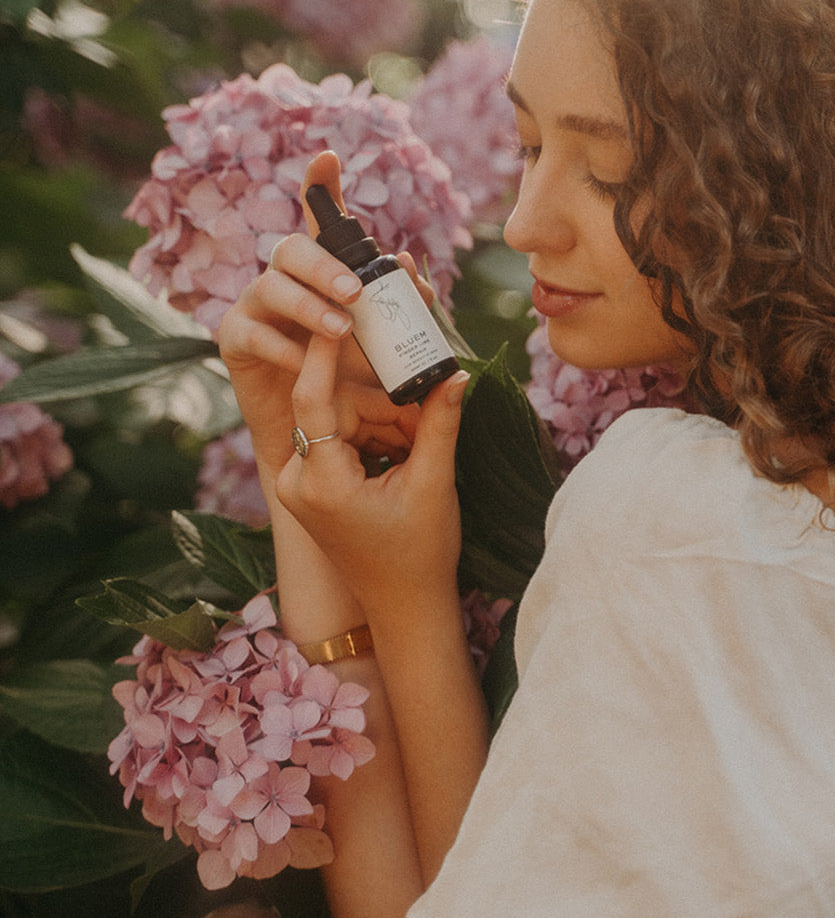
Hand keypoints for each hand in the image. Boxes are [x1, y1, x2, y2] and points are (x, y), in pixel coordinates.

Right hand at [216, 151, 431, 471]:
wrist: (317, 437)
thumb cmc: (353, 382)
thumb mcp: (385, 343)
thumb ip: (401, 305)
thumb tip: (409, 262)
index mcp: (323, 272)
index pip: (320, 221)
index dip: (321, 185)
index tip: (329, 158)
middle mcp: (286, 279)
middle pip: (292, 248)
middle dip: (324, 265)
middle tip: (356, 292)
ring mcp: (256, 305)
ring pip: (271, 286)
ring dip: (308, 305)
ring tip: (342, 329)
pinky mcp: (234, 339)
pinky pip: (251, 332)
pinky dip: (282, 346)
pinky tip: (304, 363)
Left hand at [275, 327, 469, 629]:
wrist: (404, 604)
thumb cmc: (420, 553)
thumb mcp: (434, 482)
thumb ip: (439, 422)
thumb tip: (454, 370)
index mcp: (320, 483)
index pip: (312, 398)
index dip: (324, 352)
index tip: (340, 313)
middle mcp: (296, 481)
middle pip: (336, 406)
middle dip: (385, 404)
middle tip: (427, 416)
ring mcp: (298, 484)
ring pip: (341, 418)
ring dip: (385, 421)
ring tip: (420, 448)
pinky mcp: (309, 485)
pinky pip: (340, 436)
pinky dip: (375, 435)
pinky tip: (404, 454)